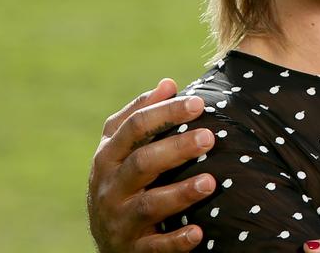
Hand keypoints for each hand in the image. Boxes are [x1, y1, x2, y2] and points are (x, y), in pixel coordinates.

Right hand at [87, 78, 216, 252]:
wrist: (108, 240)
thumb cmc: (123, 182)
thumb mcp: (122, 150)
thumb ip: (140, 117)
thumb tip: (169, 83)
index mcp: (108, 156)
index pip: (134, 127)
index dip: (166, 113)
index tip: (199, 102)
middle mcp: (109, 186)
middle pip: (142, 162)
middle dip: (176, 148)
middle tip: (210, 137)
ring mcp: (118, 219)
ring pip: (148, 205)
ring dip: (180, 193)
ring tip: (211, 182)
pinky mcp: (132, 249)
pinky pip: (154, 246)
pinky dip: (175, 240)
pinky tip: (198, 233)